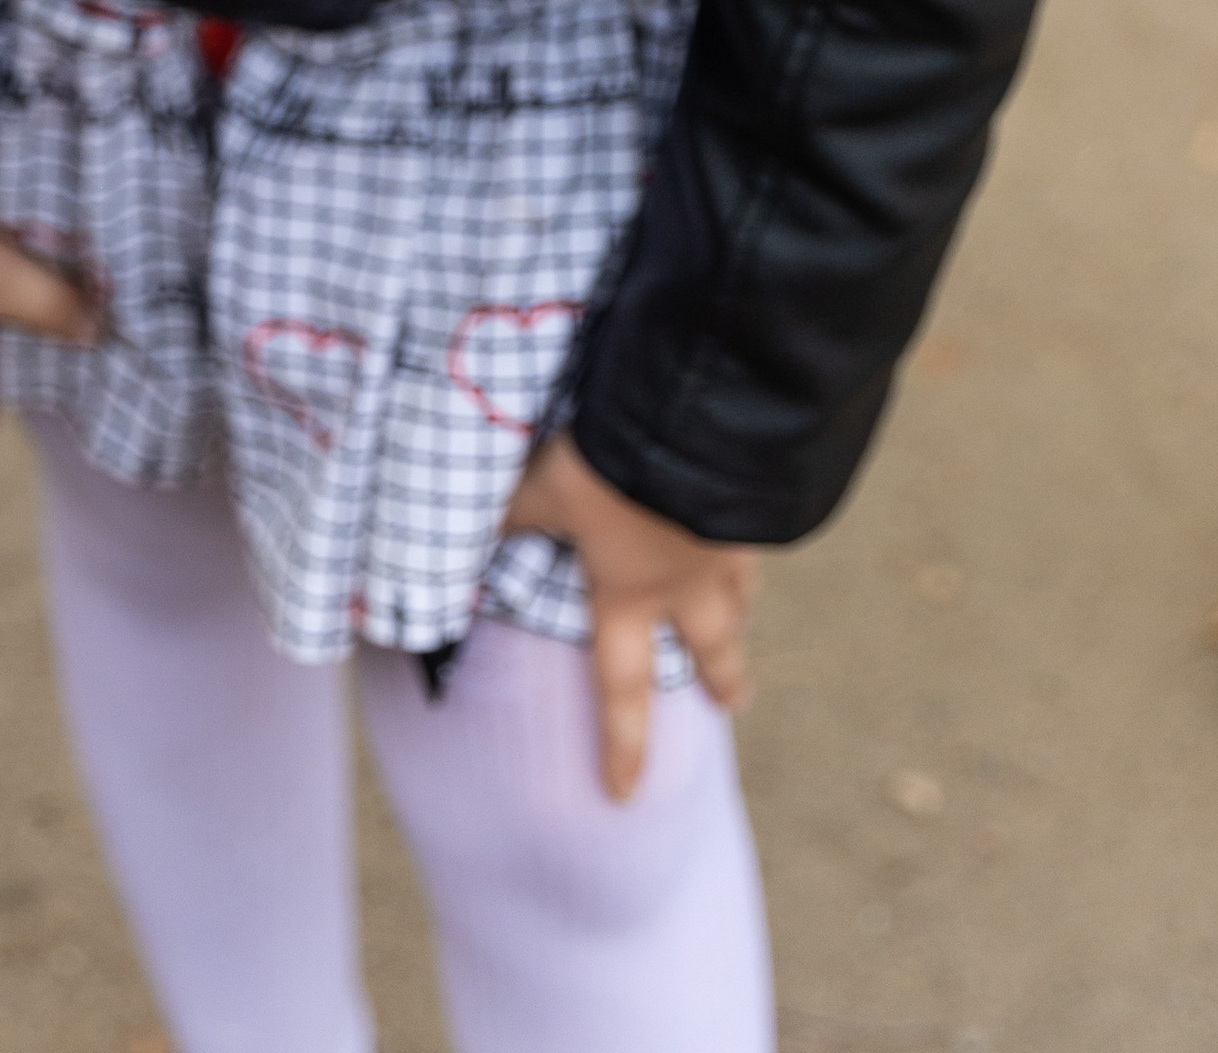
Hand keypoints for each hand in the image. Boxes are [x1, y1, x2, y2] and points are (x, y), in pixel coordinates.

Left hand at [503, 433, 757, 801]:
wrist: (700, 421)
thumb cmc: (614, 467)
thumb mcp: (549, 486)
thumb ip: (514, 513)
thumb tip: (459, 531)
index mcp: (629, 594)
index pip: (621, 689)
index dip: (621, 745)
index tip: (624, 795)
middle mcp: (687, 584)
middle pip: (711, 648)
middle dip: (723, 678)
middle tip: (734, 702)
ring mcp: (731, 546)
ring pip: (741, 593)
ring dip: (741, 610)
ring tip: (744, 616)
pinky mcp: (758, 503)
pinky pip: (758, 532)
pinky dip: (752, 536)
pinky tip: (751, 519)